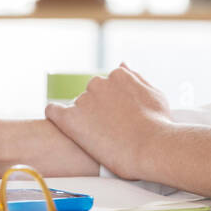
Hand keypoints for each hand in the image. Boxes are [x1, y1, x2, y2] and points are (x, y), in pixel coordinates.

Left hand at [44, 63, 172, 180]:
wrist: (151, 146)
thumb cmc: (157, 124)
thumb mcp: (154, 94)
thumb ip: (136, 77)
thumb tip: (123, 64)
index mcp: (118, 75)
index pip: (106, 85)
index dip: (111, 103)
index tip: (116, 118)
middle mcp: (99, 83)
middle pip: (91, 95)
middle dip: (97, 109)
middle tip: (109, 130)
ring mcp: (84, 100)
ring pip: (76, 106)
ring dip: (84, 118)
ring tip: (98, 138)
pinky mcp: (71, 118)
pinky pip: (53, 111)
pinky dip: (56, 116)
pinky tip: (64, 125)